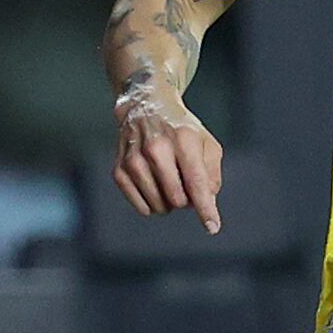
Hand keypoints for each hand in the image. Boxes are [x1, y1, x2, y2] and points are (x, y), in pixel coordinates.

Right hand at [113, 91, 223, 232]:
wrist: (145, 106)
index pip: (196, 182)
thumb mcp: (206, 143)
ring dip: (169, 202)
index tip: (212, 226)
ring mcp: (134, 160)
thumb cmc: (181, 129)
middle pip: (177, 199)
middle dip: (186, 200)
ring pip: (158, 206)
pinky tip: (154, 186)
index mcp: (183, 140)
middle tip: (185, 183)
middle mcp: (156, 149)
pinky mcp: (119, 170)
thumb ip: (212, 173)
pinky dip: (152, 203)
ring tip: (169, 181)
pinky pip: (141, 206)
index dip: (205, 208)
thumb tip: (207, 201)